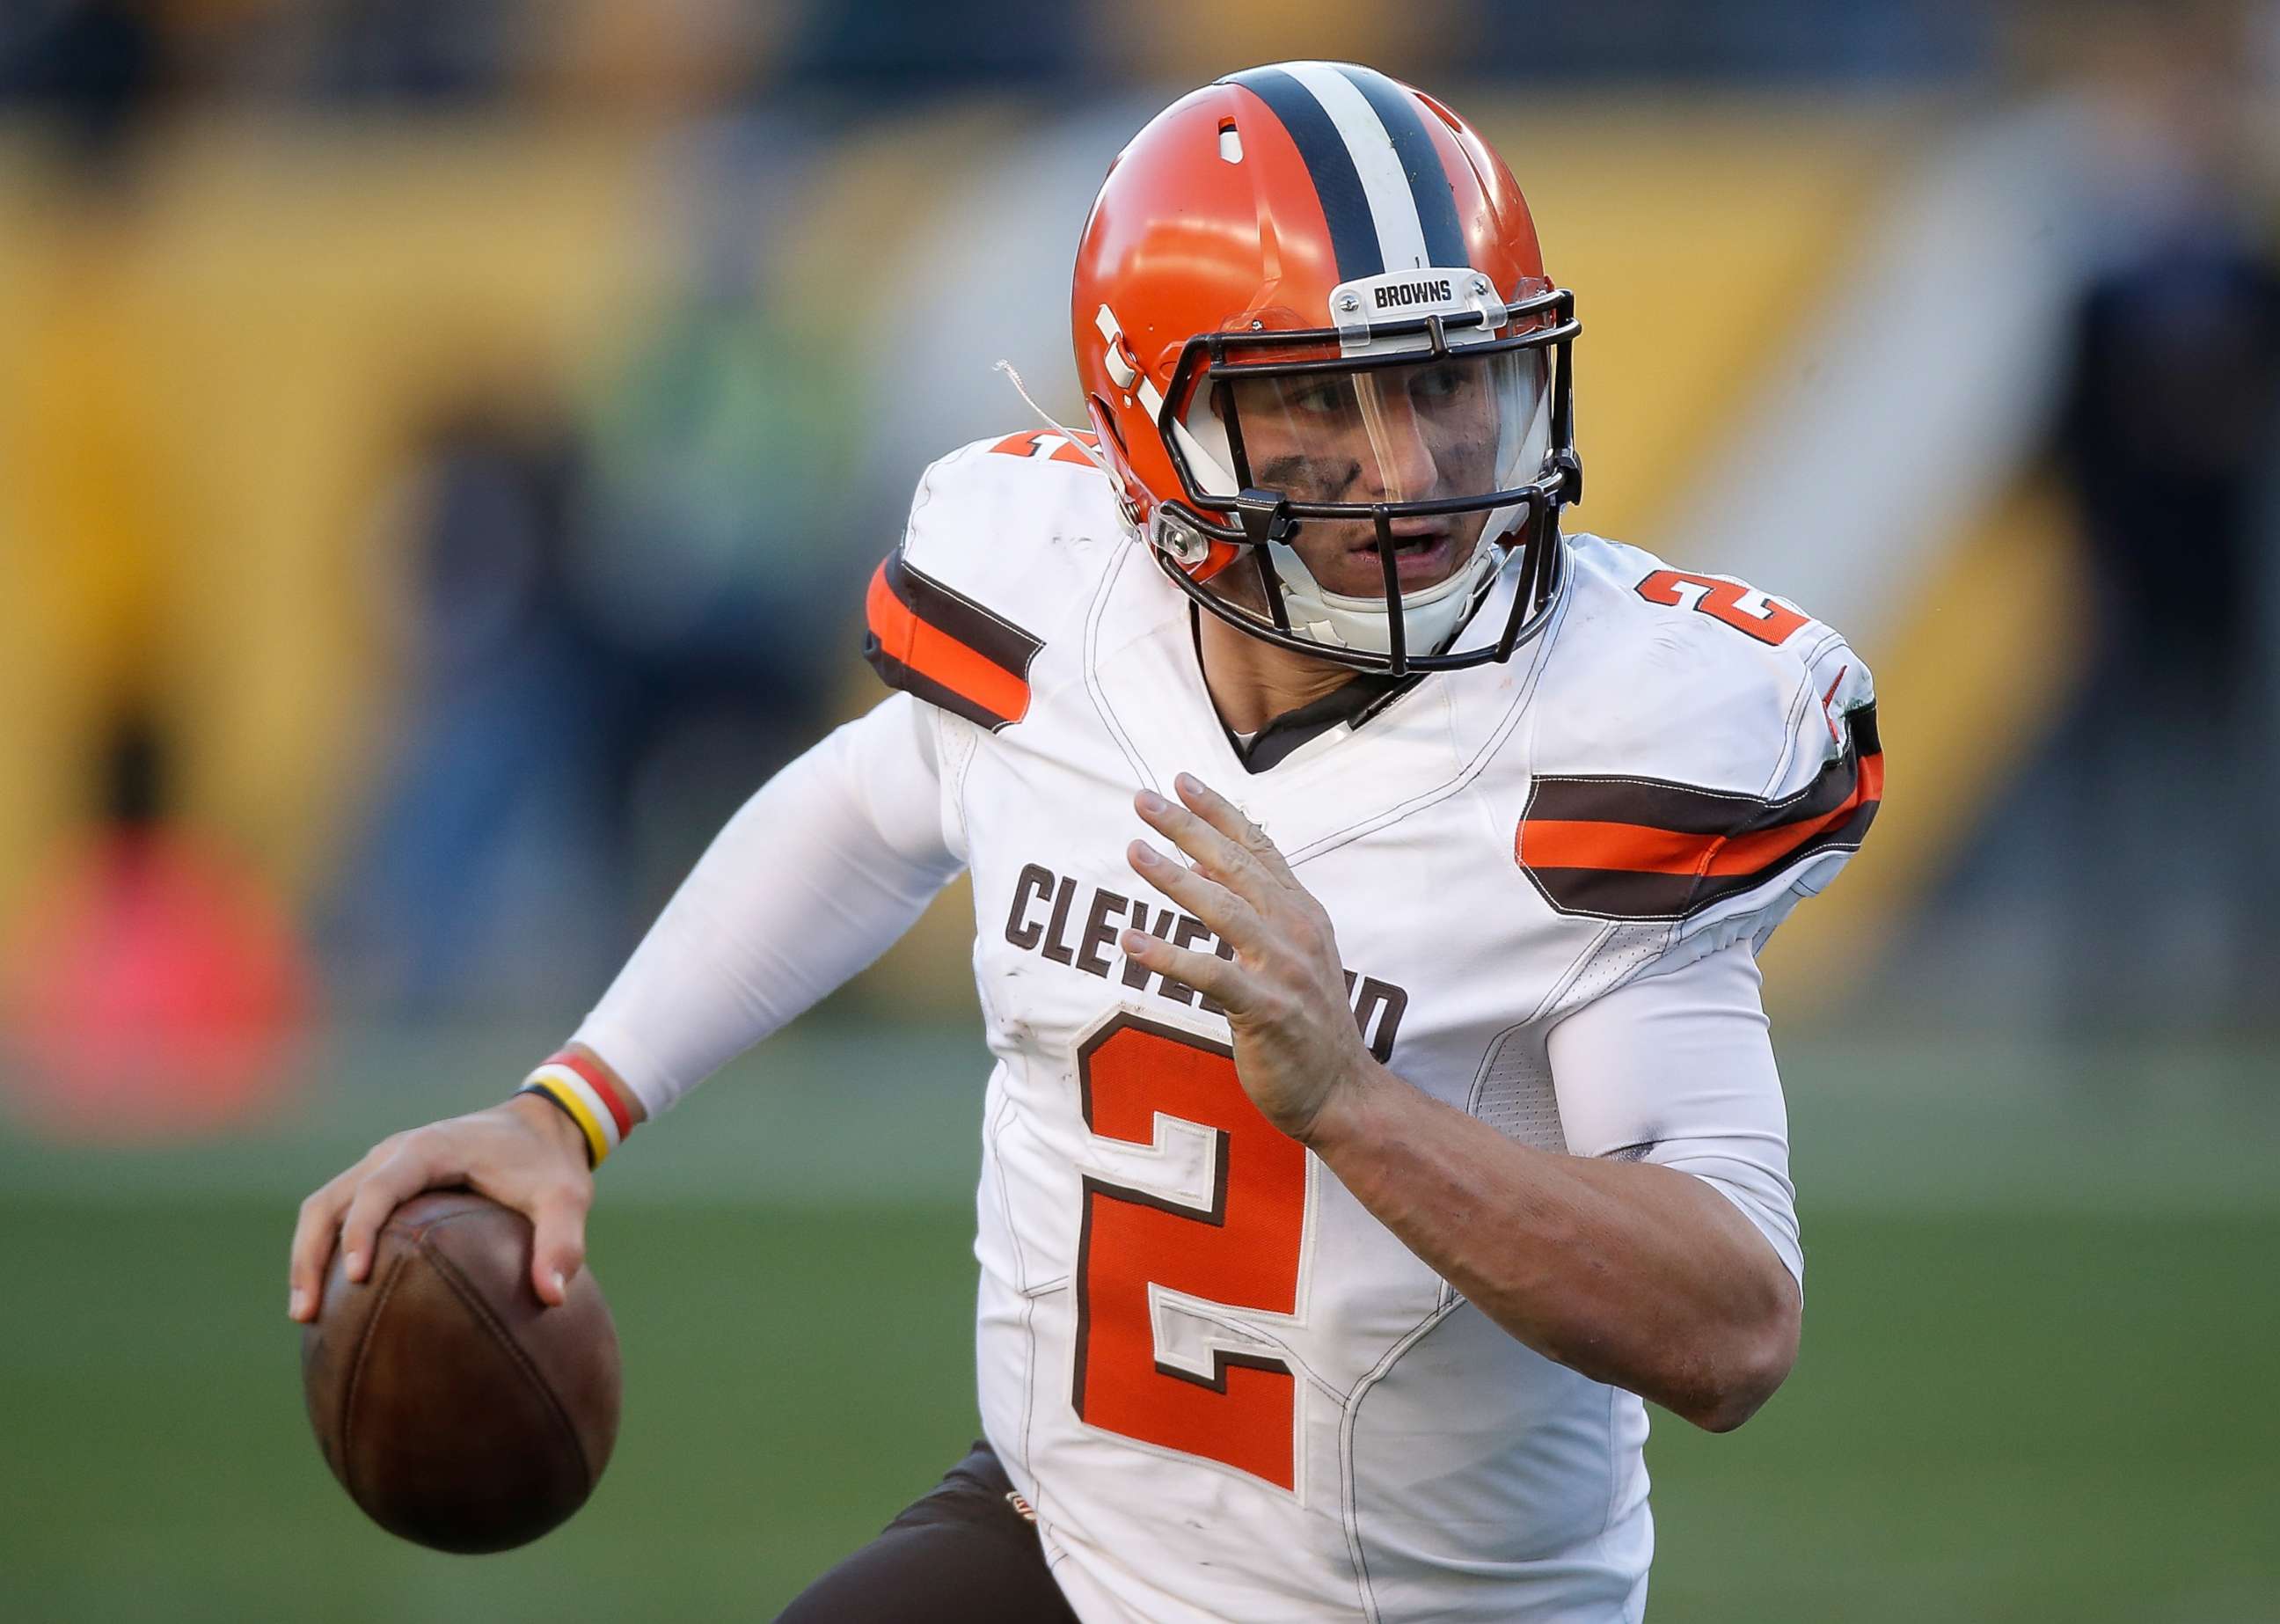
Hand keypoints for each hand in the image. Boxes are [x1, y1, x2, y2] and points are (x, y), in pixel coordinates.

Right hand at [287, 1091, 593, 1322]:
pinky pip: (341, 1212)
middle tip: (307, 1313)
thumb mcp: (567, 1197)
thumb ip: (563, 1241)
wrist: (543, 1123)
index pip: (378, 1188)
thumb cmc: (550, 1162)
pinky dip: (325, 1249)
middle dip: (311, 1254)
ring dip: (308, 1255)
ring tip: (305, 1315)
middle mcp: (395, 1153)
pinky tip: (332, 1298)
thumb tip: (554, 1297)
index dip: (361, 1230)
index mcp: (429, 1149)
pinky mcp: (386, 1181)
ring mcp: (384, 1165)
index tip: (356, 1278)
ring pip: (324, 1207)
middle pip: (330, 1200)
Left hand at [1125, 773, 1376, 1141]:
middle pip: (1238, 867)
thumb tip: (1197, 862)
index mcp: (1303, 913)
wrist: (1342, 1090)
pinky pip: (1211, 975)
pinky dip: (1169, 956)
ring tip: (1134, 851)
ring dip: (1175, 878)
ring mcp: (1285, 970)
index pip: (1259, 848)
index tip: (1181, 781)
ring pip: (1225, 910)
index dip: (1220, 813)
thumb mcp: (1290, 954)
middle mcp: (1297, 931)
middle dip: (1189, 828)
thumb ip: (1252, 908)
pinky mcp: (1267, 1010)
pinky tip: (1131, 943)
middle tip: (1144, 800)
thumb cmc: (1307, 1023)